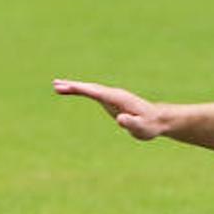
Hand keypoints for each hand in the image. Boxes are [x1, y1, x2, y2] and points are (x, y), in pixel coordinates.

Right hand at [53, 79, 169, 139]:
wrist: (157, 120)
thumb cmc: (149, 125)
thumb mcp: (141, 128)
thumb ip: (131, 123)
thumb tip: (120, 119)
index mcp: (119, 99)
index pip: (98, 93)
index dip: (83, 90)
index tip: (69, 87)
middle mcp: (114, 94)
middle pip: (91, 88)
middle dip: (74, 86)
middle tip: (56, 85)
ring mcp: (111, 96)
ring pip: (90, 89)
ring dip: (74, 87)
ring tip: (56, 86)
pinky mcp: (110, 100)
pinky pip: (92, 94)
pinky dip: (80, 92)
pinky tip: (69, 91)